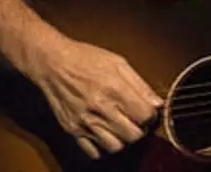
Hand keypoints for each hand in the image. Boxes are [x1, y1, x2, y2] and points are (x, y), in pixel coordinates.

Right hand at [24, 36, 163, 158]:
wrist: (53, 63)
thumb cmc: (85, 59)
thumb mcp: (118, 63)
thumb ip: (140, 85)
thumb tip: (157, 103)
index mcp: (114, 89)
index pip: (145, 115)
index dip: (151, 115)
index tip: (148, 111)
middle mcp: (100, 108)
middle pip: (133, 135)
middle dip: (140, 129)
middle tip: (136, 120)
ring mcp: (85, 122)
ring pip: (115, 146)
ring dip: (123, 139)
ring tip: (121, 127)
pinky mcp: (72, 130)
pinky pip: (93, 152)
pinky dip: (103, 147)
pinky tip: (105, 133)